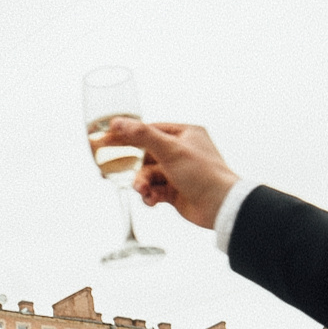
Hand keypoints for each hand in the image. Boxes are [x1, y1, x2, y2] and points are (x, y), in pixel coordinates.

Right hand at [94, 119, 240, 229]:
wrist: (220, 206)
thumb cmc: (203, 173)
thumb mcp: (170, 149)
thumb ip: (142, 135)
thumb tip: (118, 122)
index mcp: (184, 134)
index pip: (149, 130)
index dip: (127, 136)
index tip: (107, 139)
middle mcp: (182, 151)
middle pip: (145, 155)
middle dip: (135, 166)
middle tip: (111, 170)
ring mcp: (178, 172)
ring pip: (148, 174)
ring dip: (143, 183)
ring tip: (144, 191)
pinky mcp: (175, 191)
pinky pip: (154, 189)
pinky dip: (150, 195)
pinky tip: (152, 200)